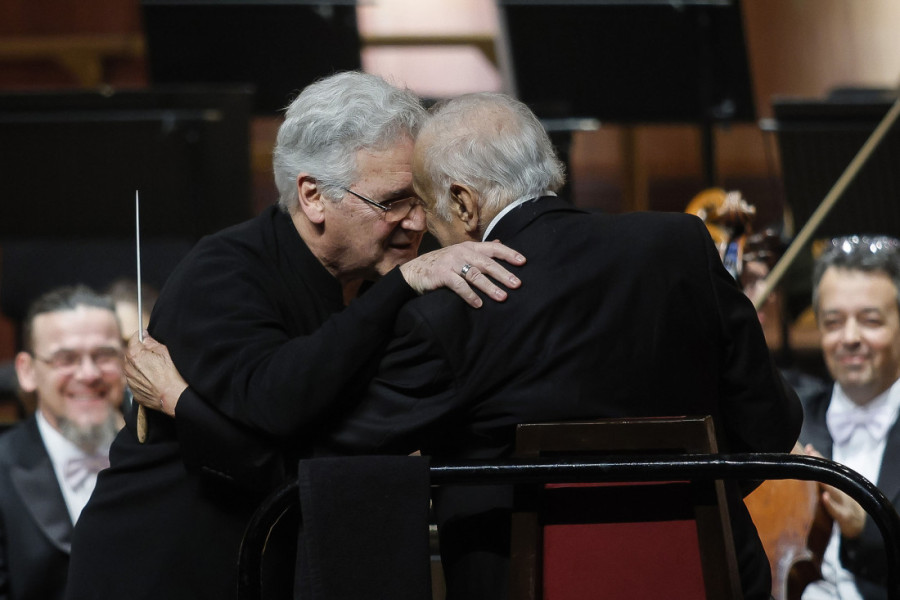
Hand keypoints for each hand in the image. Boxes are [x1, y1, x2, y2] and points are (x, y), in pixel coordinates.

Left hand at [124, 332, 187, 417]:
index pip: (133, 339)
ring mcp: (130, 382)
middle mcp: (128, 368)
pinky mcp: (135, 393)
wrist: (174, 396)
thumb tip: (145, 338)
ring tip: (155, 369)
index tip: (145, 335)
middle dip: (139, 351)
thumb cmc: (172, 373)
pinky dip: (141, 379)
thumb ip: (151, 343)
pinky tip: (154, 380)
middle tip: (153, 353)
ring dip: (139, 366)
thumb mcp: (165, 352)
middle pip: (130, 354)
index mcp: (134, 355)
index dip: (140, 336)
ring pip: (131, 369)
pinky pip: (135, 382)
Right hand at [400, 240, 524, 307]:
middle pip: (487, 263)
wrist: (414, 272)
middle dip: (503, 274)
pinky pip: (459, 286)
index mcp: (469, 247)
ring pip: (475, 275)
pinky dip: (469, 295)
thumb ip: (480, 250)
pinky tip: (478, 304)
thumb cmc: (441, 264)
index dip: (508, 254)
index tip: (523, 262)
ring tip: (502, 297)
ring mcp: (451, 263)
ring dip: (489, 287)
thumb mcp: (460, 254)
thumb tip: (500, 242)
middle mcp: (461, 253)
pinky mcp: (442, 274)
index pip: (493, 248)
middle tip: (517, 284)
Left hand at [803, 444, 866, 537]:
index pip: (827, 467)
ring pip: (835, 491)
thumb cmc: (841, 501)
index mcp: (837, 483)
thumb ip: (820, 472)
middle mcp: (841, 490)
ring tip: (816, 475)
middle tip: (812, 454)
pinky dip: (831, 504)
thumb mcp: (832, 487)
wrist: (859, 524)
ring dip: (825, 483)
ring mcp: (844, 502)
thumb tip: (808, 449)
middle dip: (821, 464)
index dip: (818, 457)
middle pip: (831, 475)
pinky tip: (824, 497)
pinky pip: (837, 510)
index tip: (808, 448)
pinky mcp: (845, 516)